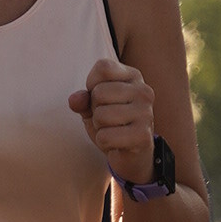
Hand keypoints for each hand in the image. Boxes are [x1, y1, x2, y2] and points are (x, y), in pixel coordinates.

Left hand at [69, 57, 155, 183]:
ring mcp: (146, 113)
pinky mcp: (143, 136)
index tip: (100, 98)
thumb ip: (82, 99)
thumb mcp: (93, 106)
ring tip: (112, 130)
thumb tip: (74, 100)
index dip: (92, 84)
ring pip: (101, 115)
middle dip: (95, 110)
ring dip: (99, 127)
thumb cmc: (111, 123)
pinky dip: (104, 142)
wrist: (131, 153)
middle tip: (108, 119)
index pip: (103, 68)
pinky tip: (116, 143)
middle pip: (99, 92)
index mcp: (133, 76)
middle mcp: (144, 91)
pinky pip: (105, 137)